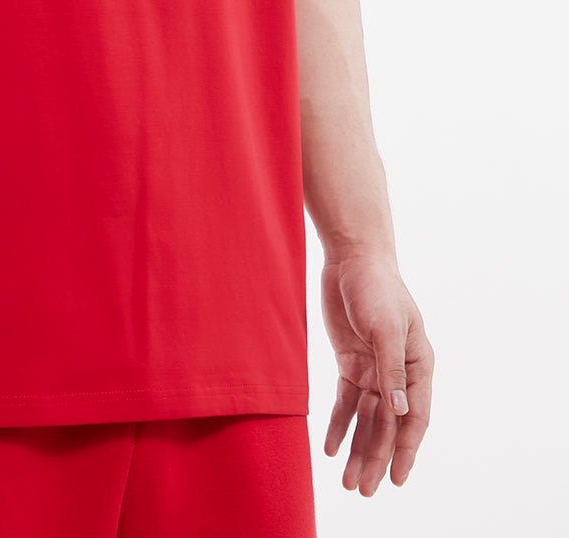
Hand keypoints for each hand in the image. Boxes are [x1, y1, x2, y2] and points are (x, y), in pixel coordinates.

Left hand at [320, 254, 432, 494]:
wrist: (351, 258)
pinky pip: (346, 401)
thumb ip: (391, 370)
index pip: (414, 417)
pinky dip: (339, 424)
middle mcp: (398, 372)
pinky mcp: (350, 362)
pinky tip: (331, 448)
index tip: (397, 481)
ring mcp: (373, 368)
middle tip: (363, 490)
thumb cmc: (376, 287)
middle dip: (377, 458)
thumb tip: (401, 413)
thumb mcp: (386, 327)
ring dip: (358, 448)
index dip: (406, 450)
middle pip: (388, 424)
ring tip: (348, 481)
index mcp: (418, 365)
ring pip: (367, 418)